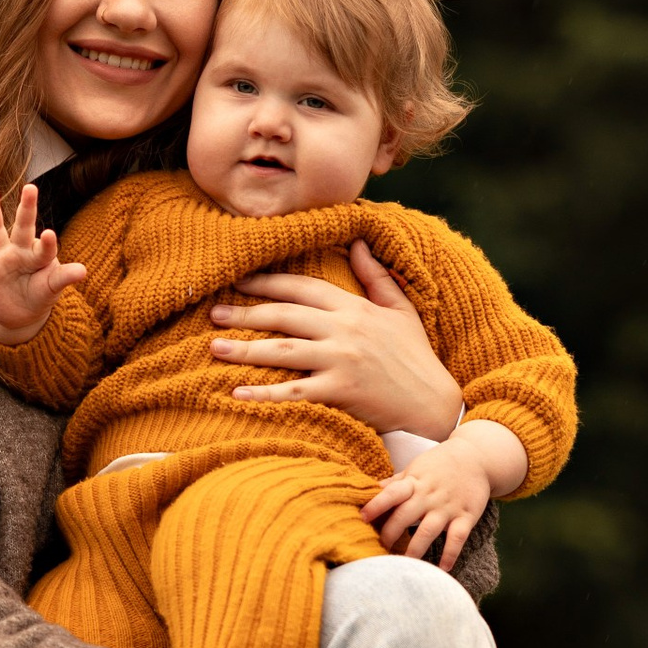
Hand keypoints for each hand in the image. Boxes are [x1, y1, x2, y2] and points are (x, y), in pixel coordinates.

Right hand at [0, 183, 85, 341]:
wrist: (19, 315)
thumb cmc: (39, 295)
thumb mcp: (52, 288)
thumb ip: (63, 277)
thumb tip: (84, 271)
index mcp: (38, 256)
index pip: (45, 248)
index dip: (47, 243)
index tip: (50, 234)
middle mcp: (19, 251)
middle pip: (22, 227)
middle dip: (26, 209)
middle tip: (31, 188)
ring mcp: (0, 259)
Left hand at [208, 239, 461, 428]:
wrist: (434, 405)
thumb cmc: (415, 358)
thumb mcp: (401, 310)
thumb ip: (377, 277)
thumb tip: (360, 242)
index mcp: (356, 308)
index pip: (303, 287)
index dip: (268, 283)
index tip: (238, 281)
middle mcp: (345, 330)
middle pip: (285, 316)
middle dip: (246, 313)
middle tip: (213, 313)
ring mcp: (342, 361)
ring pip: (284, 350)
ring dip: (245, 349)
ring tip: (214, 347)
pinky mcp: (341, 391)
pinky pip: (295, 391)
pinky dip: (265, 394)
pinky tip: (238, 393)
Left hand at [359, 420, 528, 570]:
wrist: (476, 457)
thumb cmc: (440, 464)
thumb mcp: (417, 468)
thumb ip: (396, 482)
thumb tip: (371, 490)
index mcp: (414, 482)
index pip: (392, 493)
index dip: (376, 504)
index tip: (362, 517)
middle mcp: (429, 495)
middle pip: (405, 516)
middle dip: (390, 533)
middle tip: (379, 549)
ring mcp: (448, 507)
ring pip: (428, 530)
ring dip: (415, 548)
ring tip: (404, 564)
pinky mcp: (467, 516)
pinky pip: (457, 537)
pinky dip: (451, 553)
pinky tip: (443, 568)